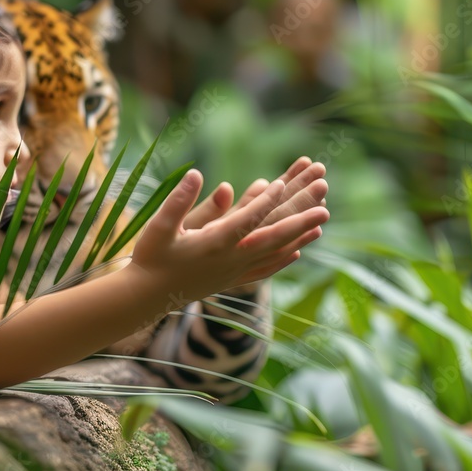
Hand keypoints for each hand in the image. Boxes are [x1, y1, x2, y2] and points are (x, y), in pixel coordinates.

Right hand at [131, 169, 327, 299]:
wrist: (146, 297)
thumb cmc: (151, 258)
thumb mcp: (159, 226)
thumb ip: (179, 200)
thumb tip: (195, 173)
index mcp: (214, 243)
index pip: (247, 219)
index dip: (265, 200)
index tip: (283, 183)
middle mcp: (230, 260)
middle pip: (273, 239)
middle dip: (299, 222)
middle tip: (325, 207)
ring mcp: (233, 273)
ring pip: (274, 255)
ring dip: (299, 239)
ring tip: (321, 225)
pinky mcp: (231, 281)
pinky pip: (265, 270)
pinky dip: (283, 259)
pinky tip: (296, 253)